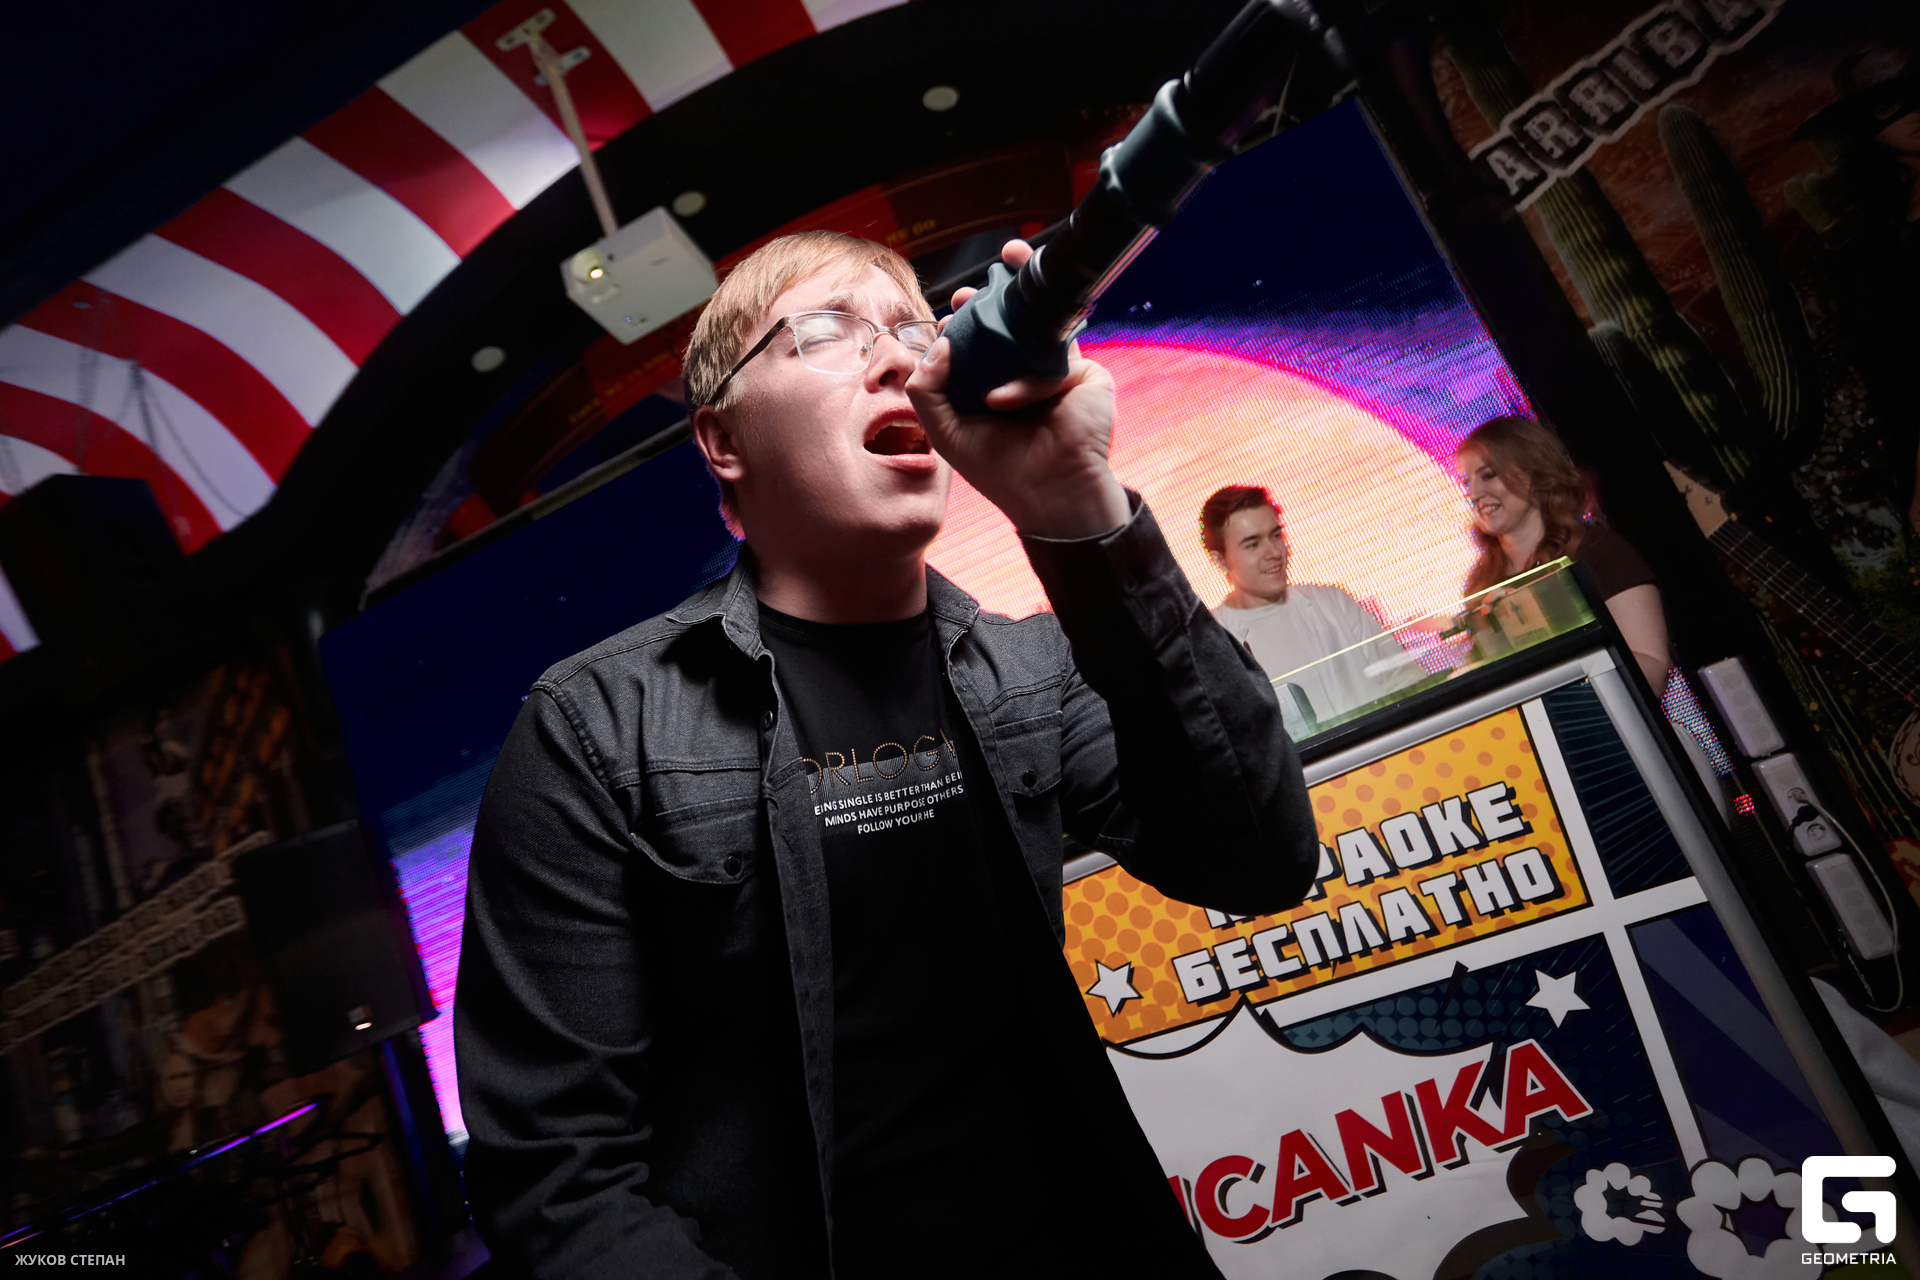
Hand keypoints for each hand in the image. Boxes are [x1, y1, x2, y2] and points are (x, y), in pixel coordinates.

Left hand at [906, 240, 1130, 539]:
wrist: (1050, 494)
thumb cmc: (998, 470)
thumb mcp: (945, 432)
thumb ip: (927, 389)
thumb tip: (940, 342)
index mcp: (989, 382)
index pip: (976, 342)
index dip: (963, 322)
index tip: (950, 312)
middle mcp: (1021, 372)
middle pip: (1007, 324)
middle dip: (989, 299)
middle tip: (967, 294)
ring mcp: (1055, 370)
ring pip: (1038, 326)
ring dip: (1021, 298)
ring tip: (1002, 274)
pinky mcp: (1084, 375)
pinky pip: (1055, 358)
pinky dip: (1029, 378)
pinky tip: (1006, 401)